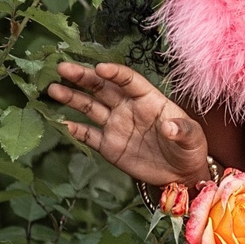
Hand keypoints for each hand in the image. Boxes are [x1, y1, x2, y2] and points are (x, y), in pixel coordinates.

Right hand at [46, 61, 210, 188]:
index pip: (129, 80)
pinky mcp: (108, 145)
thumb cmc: (189, 149)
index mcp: (149, 99)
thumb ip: (181, 130)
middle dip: (83, 77)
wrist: (180, 176)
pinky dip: (74, 129)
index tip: (100, 68)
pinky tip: (60, 122)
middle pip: (103, 88)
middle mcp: (128, 108)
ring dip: (72, 97)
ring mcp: (116, 125)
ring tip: (52, 89)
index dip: (115, 73)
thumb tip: (169, 126)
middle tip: (63, 67)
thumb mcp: (192, 138)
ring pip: (90, 106)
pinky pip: (88, 134)